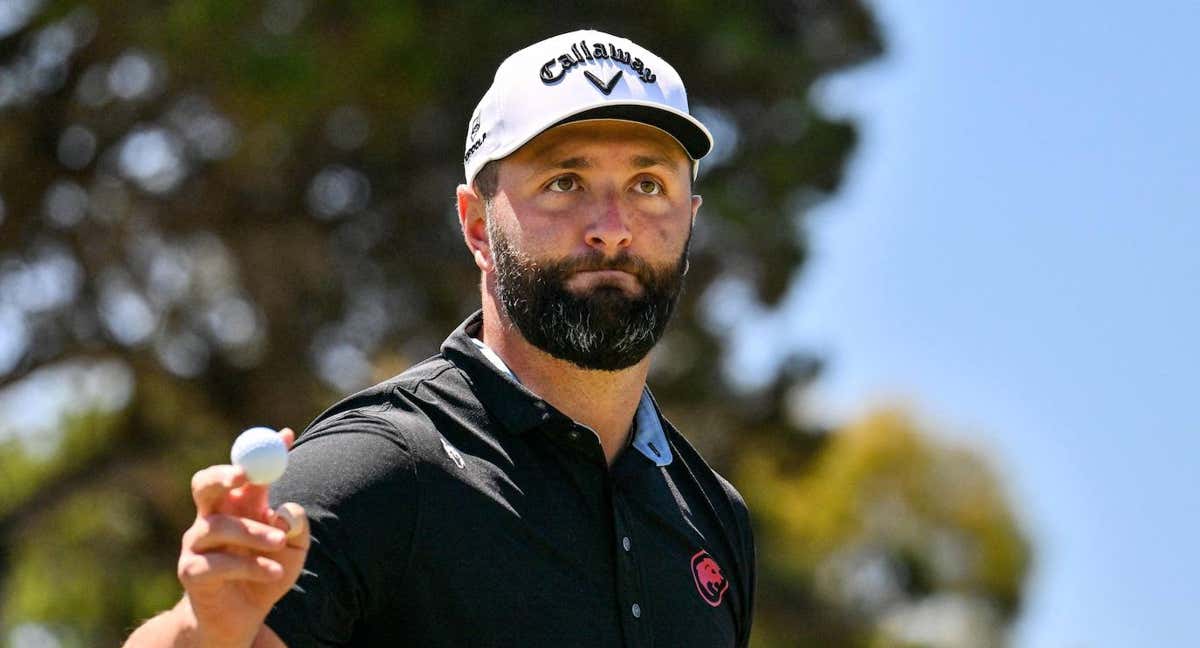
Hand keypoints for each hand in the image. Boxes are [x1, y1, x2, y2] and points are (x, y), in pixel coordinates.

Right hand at [177, 428, 308, 646]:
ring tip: (279, 544)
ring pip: (219, 525)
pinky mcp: (192, 572)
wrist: (242, 620)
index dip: (264, 451)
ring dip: (255, 532)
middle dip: (224, 474)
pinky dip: (253, 566)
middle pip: (205, 483)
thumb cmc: (267, 575)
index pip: (245, 469)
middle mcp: (211, 518)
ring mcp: (197, 544)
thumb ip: (297, 525)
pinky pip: (220, 562)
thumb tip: (286, 508)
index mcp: (237, 506)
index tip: (287, 436)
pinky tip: (273, 574)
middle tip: (246, 476)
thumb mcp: (294, 548)